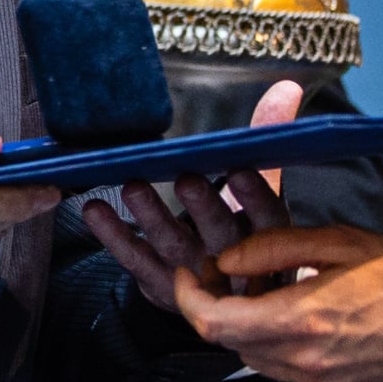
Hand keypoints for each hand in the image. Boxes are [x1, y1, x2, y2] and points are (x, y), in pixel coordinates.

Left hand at [80, 78, 304, 313]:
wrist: (227, 294)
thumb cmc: (244, 228)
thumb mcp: (263, 187)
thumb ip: (269, 138)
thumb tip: (286, 87)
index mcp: (267, 236)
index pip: (268, 219)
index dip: (255, 198)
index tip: (240, 171)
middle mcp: (233, 260)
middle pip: (220, 234)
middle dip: (203, 207)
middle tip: (186, 179)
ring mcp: (195, 276)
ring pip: (173, 246)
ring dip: (152, 216)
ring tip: (133, 187)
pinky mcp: (160, 284)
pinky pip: (135, 260)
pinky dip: (114, 236)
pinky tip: (96, 210)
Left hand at [169, 224, 382, 381]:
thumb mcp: (332, 241)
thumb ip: (271, 249)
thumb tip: (227, 260)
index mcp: (300, 318)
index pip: (213, 321)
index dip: (188, 297)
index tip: (188, 275)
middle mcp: (305, 360)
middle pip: (231, 342)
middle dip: (220, 309)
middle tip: (230, 276)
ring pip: (257, 360)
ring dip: (251, 330)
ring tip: (273, 295)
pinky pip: (290, 373)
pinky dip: (283, 348)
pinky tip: (308, 322)